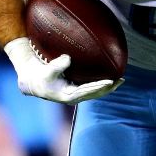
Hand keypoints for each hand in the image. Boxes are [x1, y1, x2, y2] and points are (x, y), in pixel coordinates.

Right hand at [4, 37, 122, 104]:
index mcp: (67, 95)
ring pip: (95, 92)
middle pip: (95, 94)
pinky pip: (92, 88)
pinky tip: (110, 78)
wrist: (34, 82)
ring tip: (120, 80)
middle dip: (108, 88)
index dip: (99, 87)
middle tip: (121, 80)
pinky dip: (102, 84)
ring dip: (108, 87)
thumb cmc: (40, 76)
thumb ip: (57, 65)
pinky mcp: (76, 90)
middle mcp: (74, 97)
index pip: (87, 91)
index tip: (109, 81)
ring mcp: (76, 94)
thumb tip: (68, 58)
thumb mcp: (47, 70)